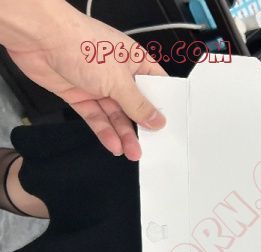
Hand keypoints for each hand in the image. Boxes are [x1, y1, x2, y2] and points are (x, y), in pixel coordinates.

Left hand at [1, 0, 166, 160]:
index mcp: (134, 61)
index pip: (155, 86)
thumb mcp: (119, 80)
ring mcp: (97, 85)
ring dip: (124, 134)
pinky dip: (104, 131)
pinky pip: (95, 117)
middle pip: (134, 105)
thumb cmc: (83, 46)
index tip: (170, 126)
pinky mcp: (79, 95)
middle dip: (142, 126)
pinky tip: (114, 145)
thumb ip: (138, 104)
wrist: (39, 38)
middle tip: (152, 146)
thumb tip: (158, 121)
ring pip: (115, 115)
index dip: (162, 106)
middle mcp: (117, 73)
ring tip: (133, 153)